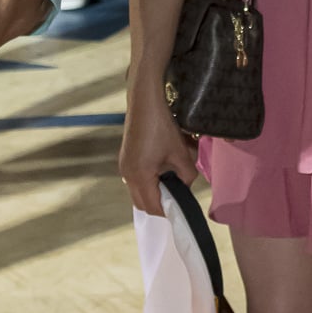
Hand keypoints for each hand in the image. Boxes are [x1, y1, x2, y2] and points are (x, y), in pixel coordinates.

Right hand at [119, 96, 198, 213]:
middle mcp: (127, 175)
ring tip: (171, 178)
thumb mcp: (180, 153)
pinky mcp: (126, 157)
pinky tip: (163, 166)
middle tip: (178, 196)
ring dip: (155, 190)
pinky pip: (137, 178)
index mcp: (139, 176)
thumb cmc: (162, 126)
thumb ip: (187, 175)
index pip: (152, 207)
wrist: (145, 101)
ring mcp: (124, 166)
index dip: (168, 211)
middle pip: (142, 203)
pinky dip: (149, 179)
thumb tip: (186, 185)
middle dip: (160, 203)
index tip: (182, 207)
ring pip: (139, 190)